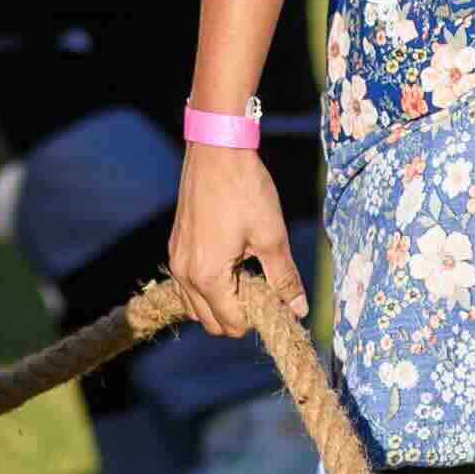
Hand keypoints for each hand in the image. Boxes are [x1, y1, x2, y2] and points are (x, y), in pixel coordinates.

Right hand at [169, 142, 299, 337]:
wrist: (217, 149)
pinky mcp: (175, 246)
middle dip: (238, 315)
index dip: (258, 317)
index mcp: (207, 276)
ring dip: (220, 303)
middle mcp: (184, 274)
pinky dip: (207, 287)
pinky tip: (229, 264)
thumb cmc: (245, 190)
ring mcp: (176, 260)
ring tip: (245, 276)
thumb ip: (284, 279)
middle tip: (262, 288)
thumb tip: (299, 309)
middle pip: (210, 323)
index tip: (274, 296)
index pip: (232, 324)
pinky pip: (187, 285)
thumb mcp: (272, 237)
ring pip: (195, 307)